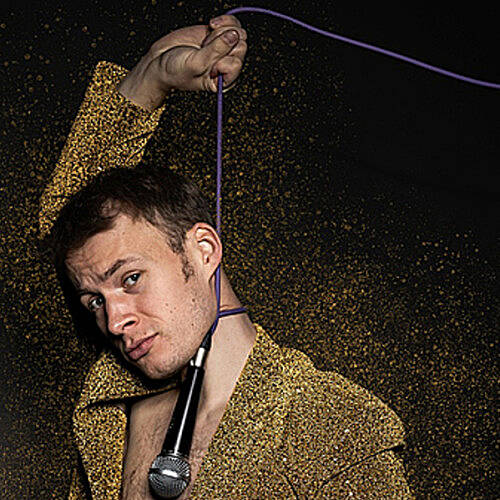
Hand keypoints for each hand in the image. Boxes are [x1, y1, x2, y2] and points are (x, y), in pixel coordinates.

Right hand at [118, 14, 246, 109]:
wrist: (160, 61)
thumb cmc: (176, 71)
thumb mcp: (195, 64)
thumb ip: (216, 51)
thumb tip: (234, 35)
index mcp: (224, 80)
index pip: (236, 63)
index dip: (222, 58)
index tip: (207, 61)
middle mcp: (227, 65)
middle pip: (241, 47)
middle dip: (222, 42)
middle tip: (204, 47)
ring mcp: (224, 49)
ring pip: (239, 33)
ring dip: (223, 30)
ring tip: (206, 37)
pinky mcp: (219, 34)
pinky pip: (232, 23)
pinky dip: (224, 21)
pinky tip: (212, 24)